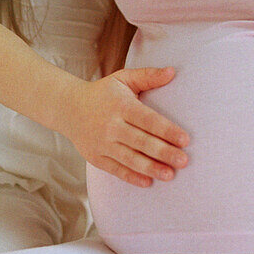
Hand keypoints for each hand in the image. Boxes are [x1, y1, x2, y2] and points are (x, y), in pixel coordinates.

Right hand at [61, 67, 188, 186]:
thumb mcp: (123, 78)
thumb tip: (172, 71)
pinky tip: (148, 182)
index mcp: (120, 105)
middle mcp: (111, 125)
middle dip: (164, 152)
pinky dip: (131, 177)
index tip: (185, 140)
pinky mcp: (95, 157)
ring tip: (170, 175)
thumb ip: (148, 76)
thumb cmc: (103, 93)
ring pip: (130, 159)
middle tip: (184, 161)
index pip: (147, 119)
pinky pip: (116, 169)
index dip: (166, 130)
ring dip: (151, 168)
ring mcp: (102, 143)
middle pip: (141, 141)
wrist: (68, 107)